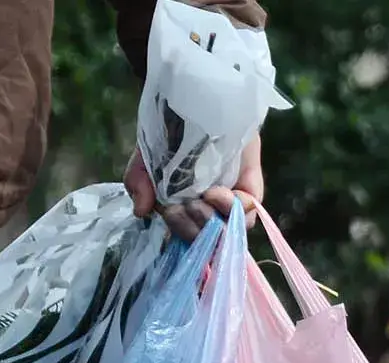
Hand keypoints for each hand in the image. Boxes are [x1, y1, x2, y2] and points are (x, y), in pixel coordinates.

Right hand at [123, 134, 266, 239]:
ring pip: (230, 229)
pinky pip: (250, 210)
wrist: (197, 100)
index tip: (172, 212)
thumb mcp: (147, 156)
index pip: (186, 234)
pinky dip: (237, 208)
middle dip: (197, 227)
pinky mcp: (250, 186)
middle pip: (208, 237)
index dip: (181, 230)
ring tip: (206, 196)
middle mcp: (208, 208)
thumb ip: (138, 182)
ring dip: (216, 220)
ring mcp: (230, 199)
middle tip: (190, 205)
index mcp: (183, 208)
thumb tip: (141, 211)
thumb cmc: (169, 131)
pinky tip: (220, 194)